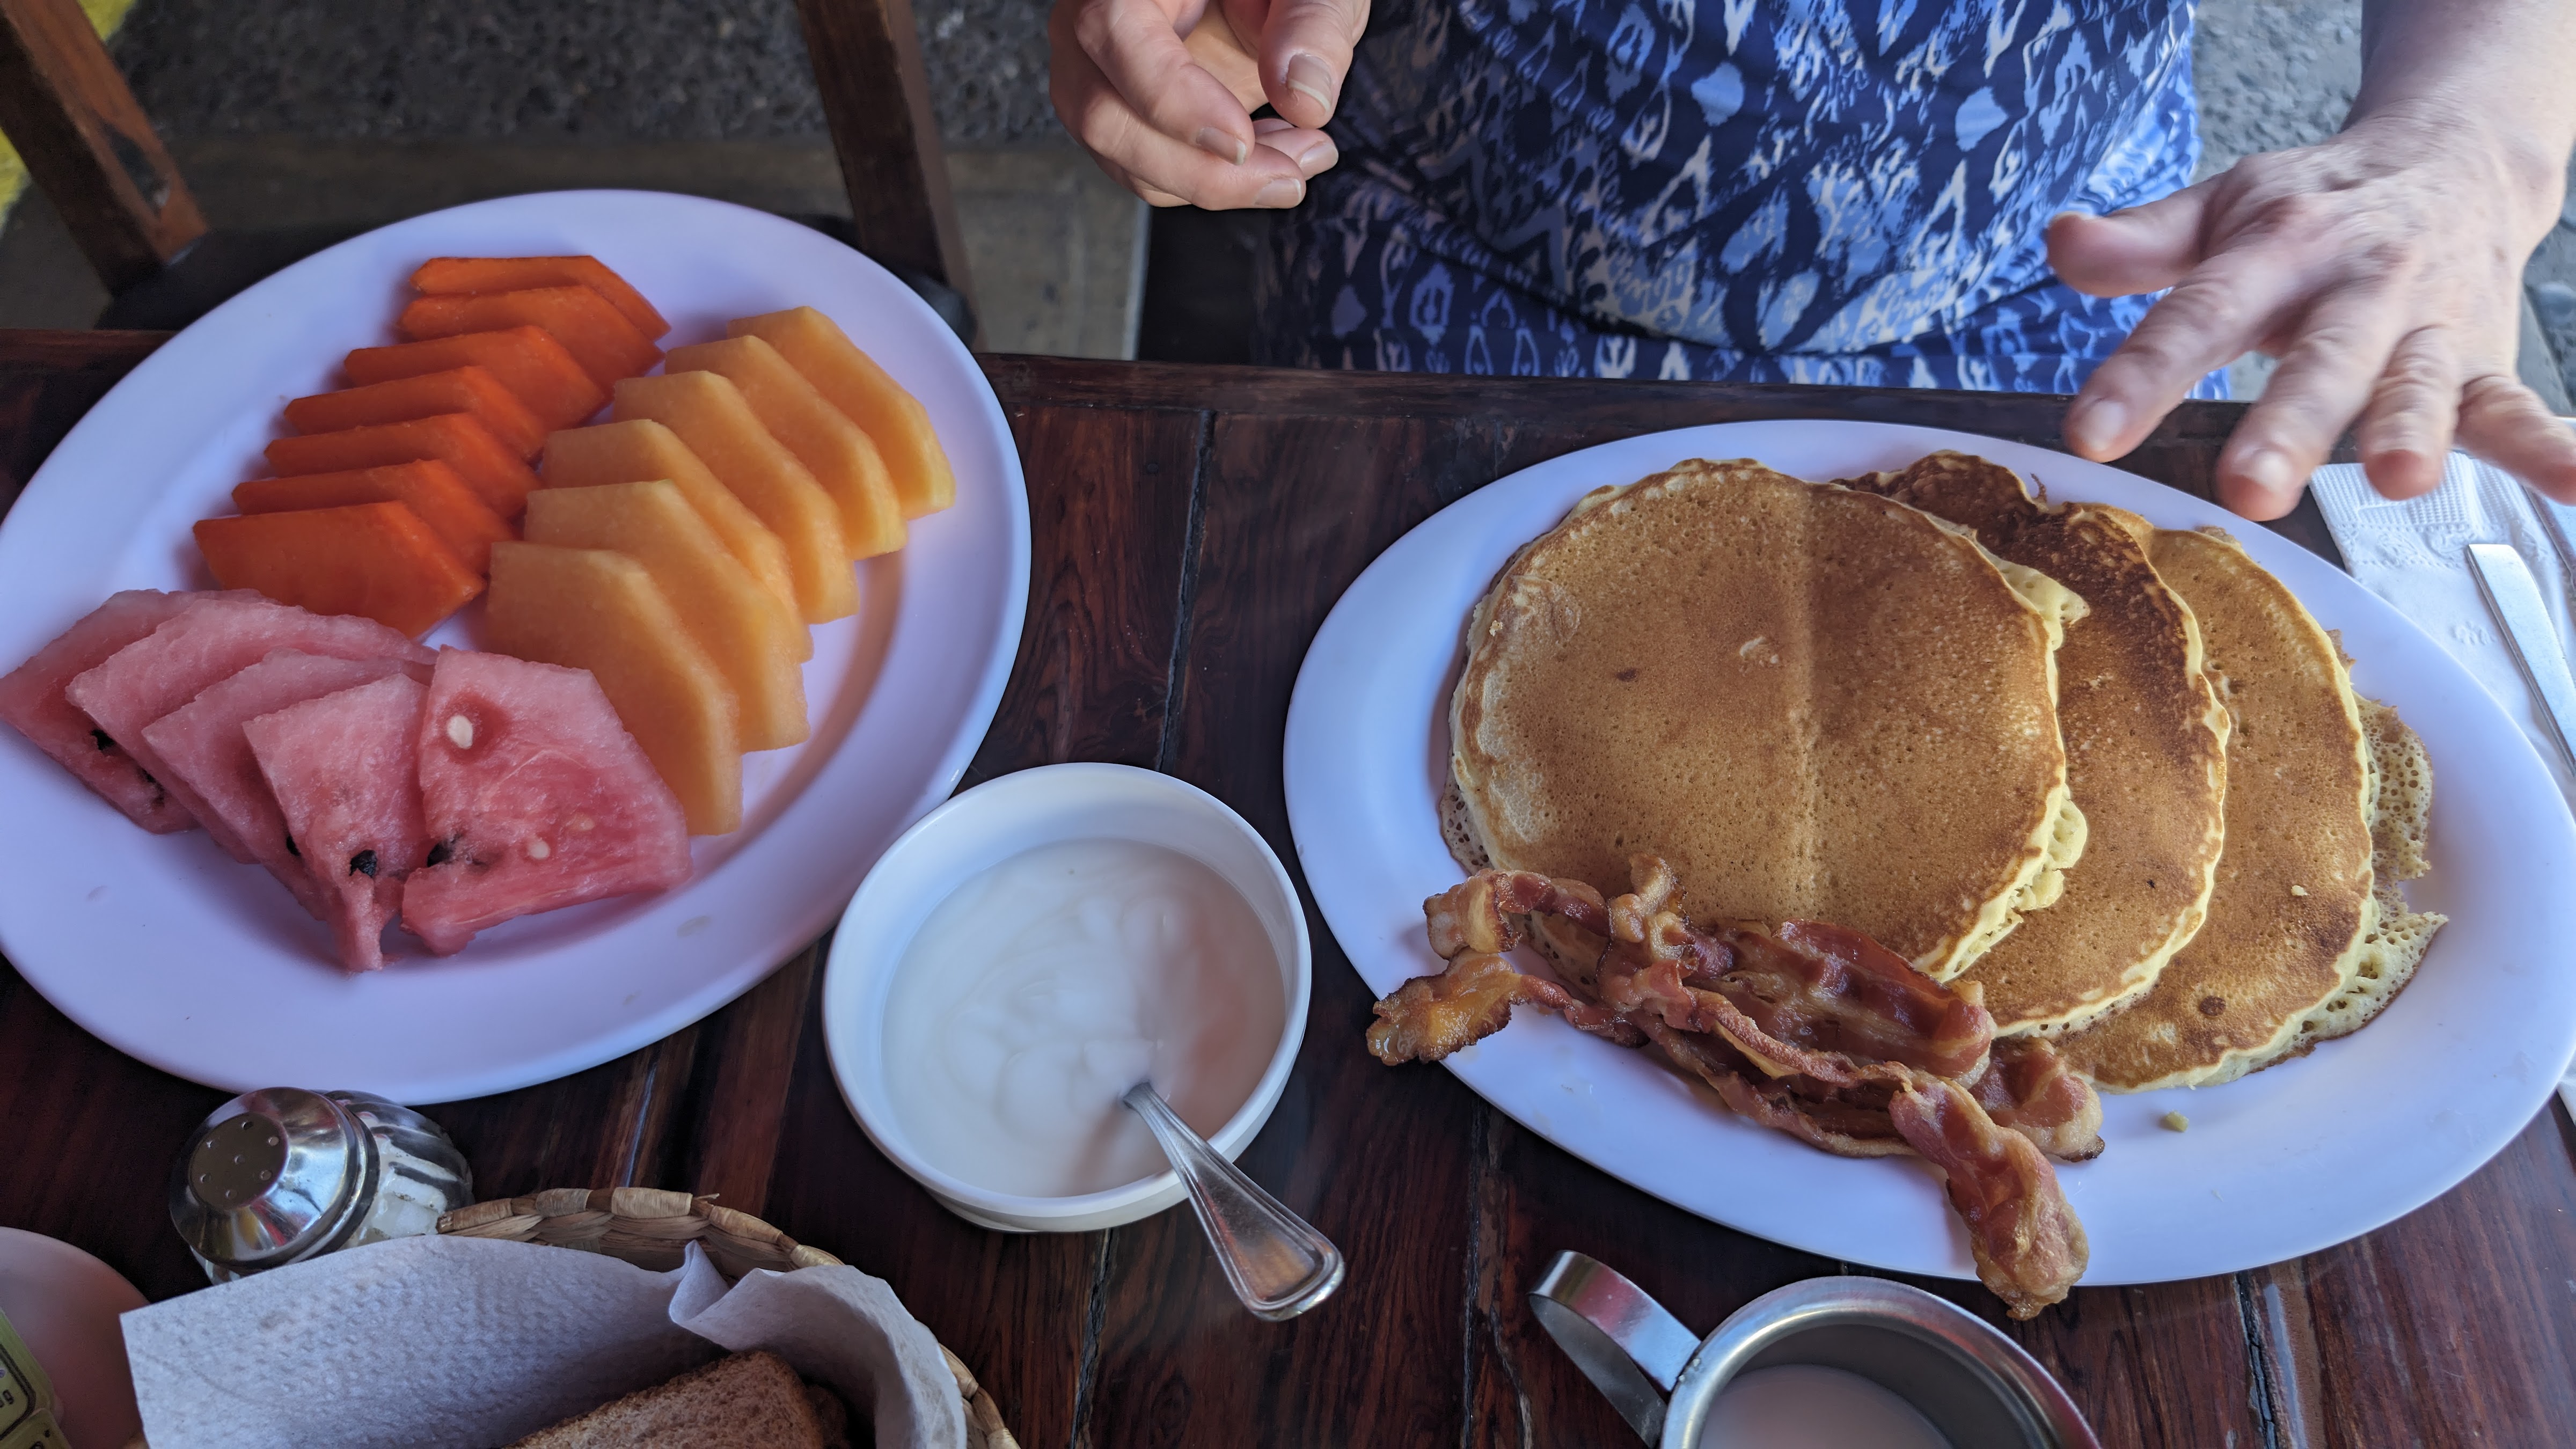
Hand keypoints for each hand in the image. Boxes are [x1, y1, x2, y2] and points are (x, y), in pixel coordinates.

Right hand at [1049, 0, 1363, 208]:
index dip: (1172, 98)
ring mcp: (1093, 74)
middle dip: (1200, 169)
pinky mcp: (1120, 116)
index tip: (1241, 142)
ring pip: (1123, 159)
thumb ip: (1312, 25)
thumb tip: (1306, 100)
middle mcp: (1088, 21)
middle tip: (1290, 177)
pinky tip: (1269, 156)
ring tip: (1298, 161)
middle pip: (1105, 117)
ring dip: (1213, 182)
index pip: (1113, 32)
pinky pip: (1146, 172)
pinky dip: (1209, 181)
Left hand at [2049, 104, 2575, 518]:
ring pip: (2418, 383)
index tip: (2087, 435)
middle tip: (2250, 486)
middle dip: (2287, 423)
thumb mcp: (2223, 206)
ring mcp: (2427, 327)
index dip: (2140, 375)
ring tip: (2396, 478)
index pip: (2198, 313)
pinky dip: (2547, 447)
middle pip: (2319, 359)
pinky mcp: (2482, 360)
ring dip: (2409, 430)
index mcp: (2279, 248)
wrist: (2449, 159)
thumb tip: (2061, 241)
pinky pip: (2515, 406)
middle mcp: (2358, 287)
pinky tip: (2574, 487)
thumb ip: (2143, 240)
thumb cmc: (2312, 206)